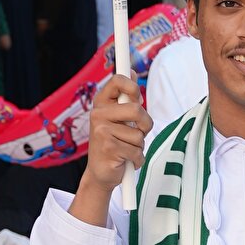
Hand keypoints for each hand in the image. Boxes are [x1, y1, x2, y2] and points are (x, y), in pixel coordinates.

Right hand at [84, 75, 151, 192]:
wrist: (100, 173)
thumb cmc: (113, 143)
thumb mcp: (118, 118)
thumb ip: (126, 98)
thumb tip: (132, 72)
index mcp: (101, 103)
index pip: (117, 80)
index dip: (132, 85)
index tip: (137, 96)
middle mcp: (98, 114)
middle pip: (137, 110)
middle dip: (145, 125)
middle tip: (138, 132)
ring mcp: (101, 131)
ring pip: (139, 135)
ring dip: (139, 146)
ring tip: (126, 149)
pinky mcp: (108, 148)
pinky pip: (137, 151)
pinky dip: (137, 159)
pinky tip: (125, 160)